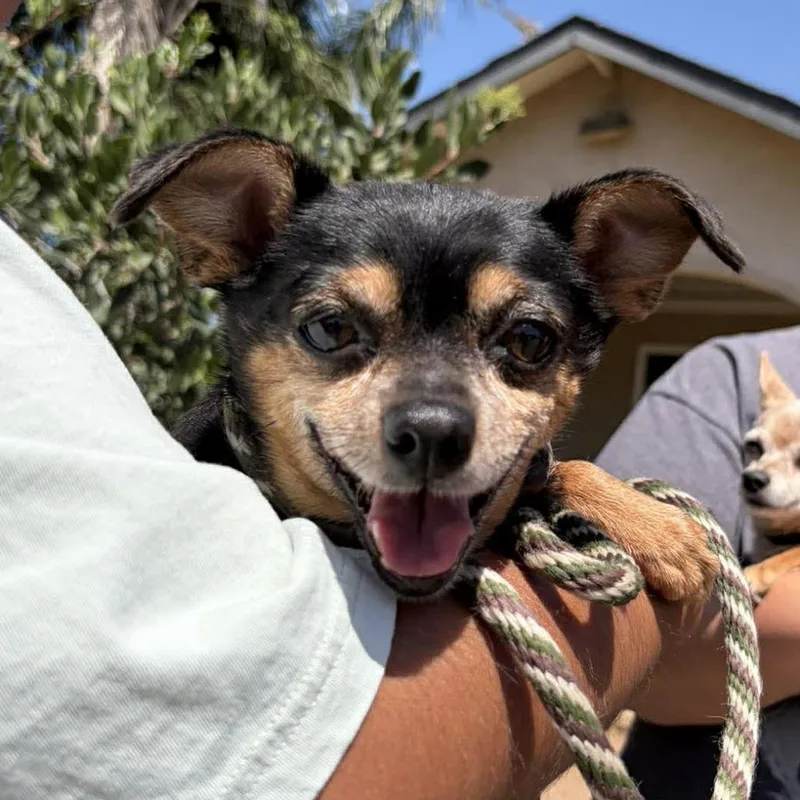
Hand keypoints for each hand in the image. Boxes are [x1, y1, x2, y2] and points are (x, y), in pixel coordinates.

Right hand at [550, 461, 718, 601]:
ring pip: (694, 582)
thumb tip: (668, 553)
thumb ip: (665, 531)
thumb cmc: (613, 505)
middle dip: (699, 588)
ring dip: (684, 595)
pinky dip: (669, 594)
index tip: (691, 586)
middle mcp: (684, 533)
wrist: (594, 495)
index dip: (701, 574)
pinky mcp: (655, 557)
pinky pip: (676, 586)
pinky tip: (656, 594)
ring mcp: (672, 545)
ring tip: (667, 600)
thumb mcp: (649, 514)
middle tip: (684, 601)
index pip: (708, 554)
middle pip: (708, 570)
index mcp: (683, 521)